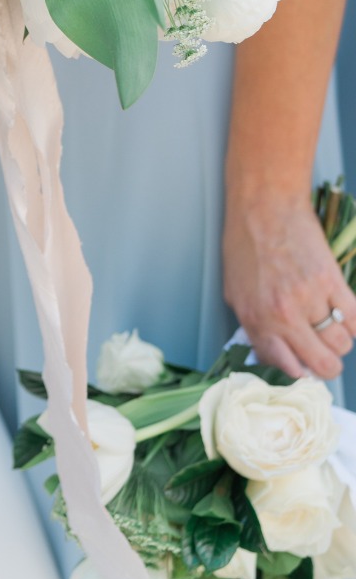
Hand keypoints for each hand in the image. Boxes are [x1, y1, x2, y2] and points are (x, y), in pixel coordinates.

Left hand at [223, 189, 355, 378]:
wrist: (264, 206)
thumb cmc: (245, 244)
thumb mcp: (235, 292)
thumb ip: (254, 325)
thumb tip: (274, 352)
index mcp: (257, 320)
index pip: (287, 367)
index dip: (300, 371)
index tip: (304, 366)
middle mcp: (283, 316)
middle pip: (323, 364)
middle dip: (327, 366)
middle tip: (325, 354)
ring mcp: (310, 300)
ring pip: (342, 344)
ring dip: (340, 341)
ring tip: (332, 326)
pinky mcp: (332, 281)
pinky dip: (355, 324)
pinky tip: (346, 316)